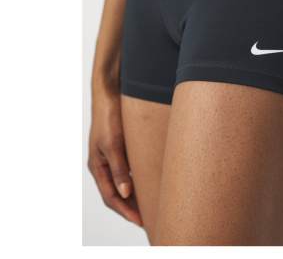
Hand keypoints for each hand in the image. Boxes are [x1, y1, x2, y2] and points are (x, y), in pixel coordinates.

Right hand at [88, 83, 142, 226]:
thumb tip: (125, 193)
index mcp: (98, 167)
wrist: (110, 96)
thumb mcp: (114, 144)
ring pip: (121, 184)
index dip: (125, 210)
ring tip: (149, 204)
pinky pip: (126, 171)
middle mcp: (103, 165)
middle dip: (130, 207)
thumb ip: (119, 169)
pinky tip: (148, 182)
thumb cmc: (109, 118)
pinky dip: (136, 180)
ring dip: (134, 195)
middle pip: (115, 194)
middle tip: (148, 217)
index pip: (110, 197)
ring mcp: (110, 158)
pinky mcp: (119, 150)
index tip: (140, 220)